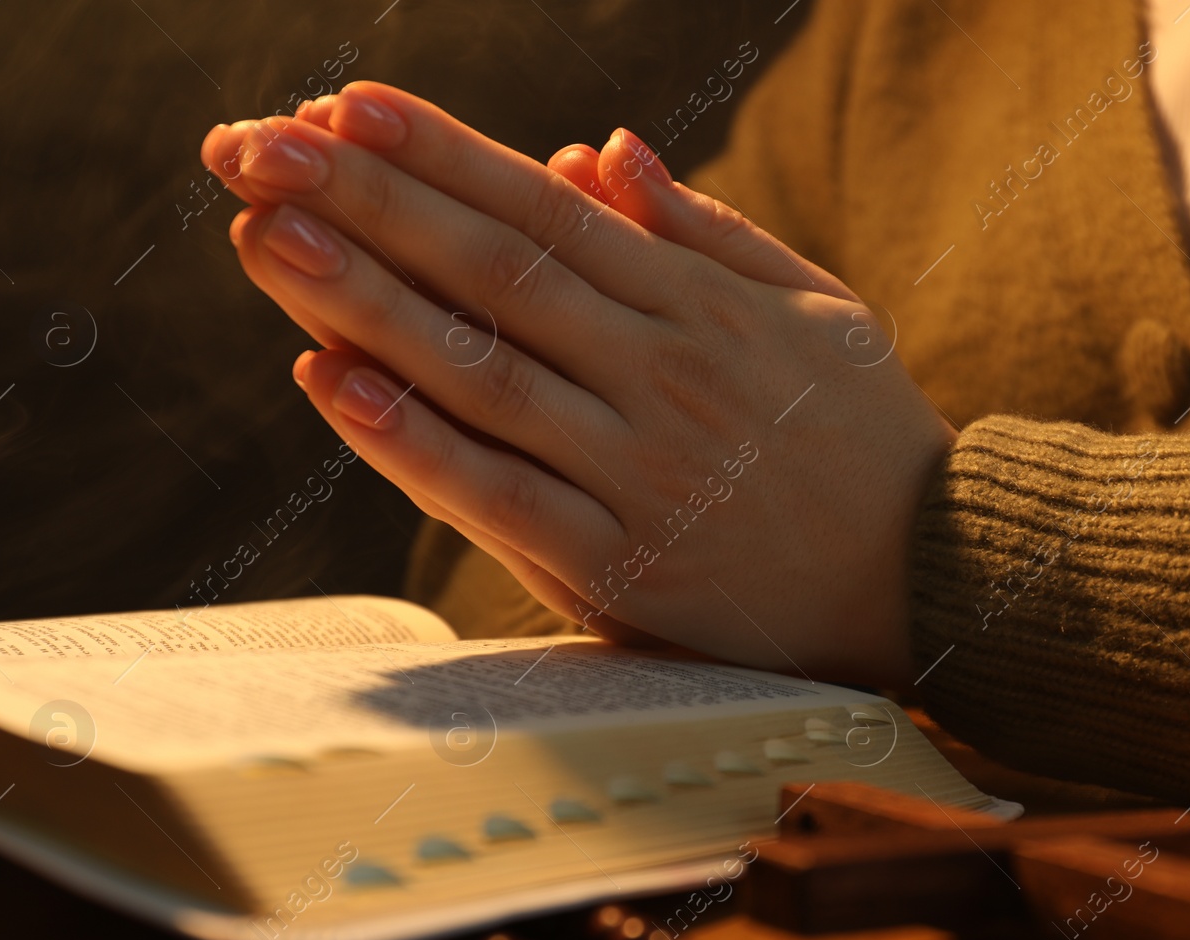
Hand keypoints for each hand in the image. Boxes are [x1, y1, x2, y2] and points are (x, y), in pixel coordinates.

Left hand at [200, 83, 955, 686]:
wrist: (933, 585)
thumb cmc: (866, 439)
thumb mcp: (816, 308)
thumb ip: (706, 231)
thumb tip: (597, 148)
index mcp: (701, 306)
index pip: (546, 210)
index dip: (441, 153)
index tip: (344, 104)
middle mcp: (661, 374)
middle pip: (494, 272)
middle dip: (368, 201)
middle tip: (256, 147)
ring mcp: (638, 472)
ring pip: (480, 370)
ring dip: (364, 297)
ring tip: (264, 233)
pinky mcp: (621, 567)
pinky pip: (499, 494)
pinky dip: (413, 439)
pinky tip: (334, 380)